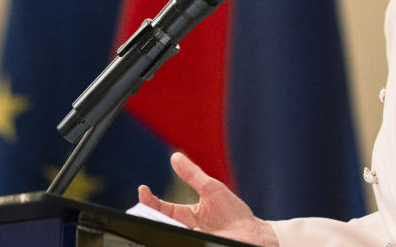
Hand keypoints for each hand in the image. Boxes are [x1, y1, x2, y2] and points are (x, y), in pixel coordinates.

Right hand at [138, 152, 279, 246]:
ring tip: (165, 221)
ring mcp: (194, 239)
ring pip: (172, 235)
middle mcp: (187, 229)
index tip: (143, 190)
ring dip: (167, 228)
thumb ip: (193, 176)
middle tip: (143, 211)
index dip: (150, 201)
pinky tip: (185, 232)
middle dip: (150, 219)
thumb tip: (175, 157)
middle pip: (162, 225)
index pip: (163, 209)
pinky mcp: (202, 246)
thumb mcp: (212, 189)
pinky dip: (181, 237)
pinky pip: (187, 243)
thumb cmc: (233, 211)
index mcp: (187, 215)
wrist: (253, 233)